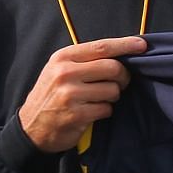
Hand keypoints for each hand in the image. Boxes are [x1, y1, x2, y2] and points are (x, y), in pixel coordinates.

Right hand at [17, 37, 146, 153]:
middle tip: (120, 83)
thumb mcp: (59, 70)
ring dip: (113, 97)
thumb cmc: (51, 95)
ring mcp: (70, 94)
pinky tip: (92, 112)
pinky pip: (106, 109)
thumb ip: (85, 60)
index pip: (101, 47)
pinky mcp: (76, 115)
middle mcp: (65, 73)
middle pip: (112, 68)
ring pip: (113, 90)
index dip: (125, 45)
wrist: (30, 127)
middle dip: (123, 77)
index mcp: (63, 57)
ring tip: (99, 99)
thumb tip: (121, 54)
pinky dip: (105, 111)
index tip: (142, 46)